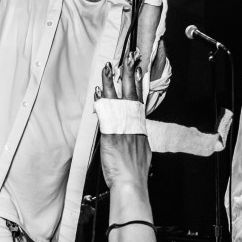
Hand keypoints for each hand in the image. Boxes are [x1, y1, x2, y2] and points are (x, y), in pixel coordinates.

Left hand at [95, 52, 150, 189]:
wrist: (131, 183)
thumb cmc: (135, 172)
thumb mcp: (142, 151)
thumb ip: (137, 139)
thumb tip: (135, 135)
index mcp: (140, 127)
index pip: (139, 99)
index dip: (138, 83)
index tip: (137, 69)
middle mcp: (132, 124)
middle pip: (131, 93)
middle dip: (128, 74)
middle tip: (127, 58)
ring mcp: (122, 128)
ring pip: (117, 100)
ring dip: (111, 82)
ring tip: (108, 68)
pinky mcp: (111, 135)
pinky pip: (106, 114)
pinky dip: (102, 101)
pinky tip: (99, 92)